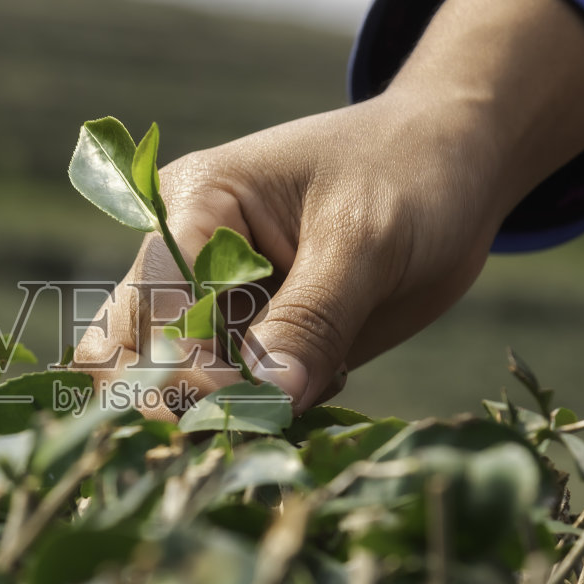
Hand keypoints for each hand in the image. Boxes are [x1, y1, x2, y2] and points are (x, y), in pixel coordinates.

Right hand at [74, 0, 583, 414]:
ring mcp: (207, 306)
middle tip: (264, 417)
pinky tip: (322, 381)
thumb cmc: (409, 175)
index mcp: (191, 208)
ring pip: (164, 387)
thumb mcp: (368, 240)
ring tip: (299, 393)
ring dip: (216, 415)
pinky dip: (260, 415)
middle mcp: (178, 259)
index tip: (246, 407)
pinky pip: (224, 401)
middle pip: (131, 354)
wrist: (452, 166)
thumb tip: (270, 401)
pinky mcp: (242, 344)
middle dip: (184, 402)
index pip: (154, 309)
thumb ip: (314, 319)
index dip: (184, 370)